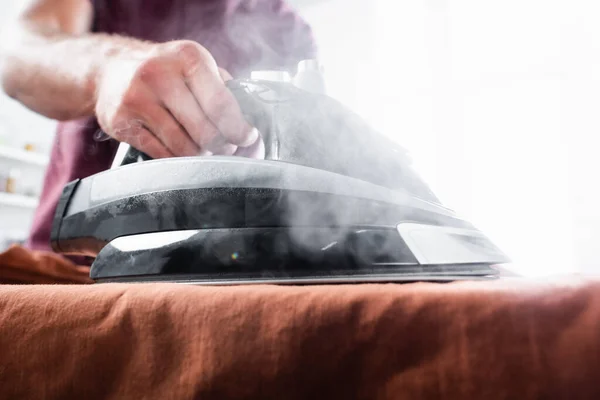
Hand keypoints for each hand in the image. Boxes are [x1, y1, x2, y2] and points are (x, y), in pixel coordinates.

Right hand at [94, 40, 262, 157]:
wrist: (110, 68)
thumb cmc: (165, 71)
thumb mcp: (196, 66)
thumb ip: (225, 90)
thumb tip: (251, 124)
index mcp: (187, 57)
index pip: (221, 104)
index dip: (238, 129)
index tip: (247, 139)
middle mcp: (159, 74)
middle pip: (204, 130)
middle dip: (222, 146)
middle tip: (225, 148)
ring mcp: (136, 98)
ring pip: (183, 147)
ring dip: (200, 155)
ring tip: (204, 149)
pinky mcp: (121, 122)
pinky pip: (161, 154)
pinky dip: (177, 159)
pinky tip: (181, 152)